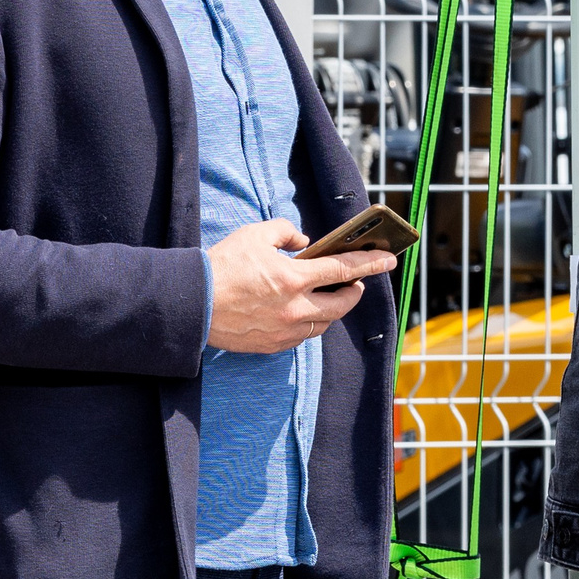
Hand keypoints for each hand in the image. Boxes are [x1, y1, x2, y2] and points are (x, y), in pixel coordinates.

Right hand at [204, 219, 393, 354]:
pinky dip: (308, 324)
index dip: (371, 263)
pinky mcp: (271, 345)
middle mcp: (294, 308)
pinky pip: (301, 337)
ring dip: (332, 310)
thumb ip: (286, 232)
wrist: (189, 303)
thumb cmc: (221, 266)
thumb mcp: (255, 236)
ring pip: (324, 324)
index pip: (345, 270)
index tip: (390, 259)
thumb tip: (304, 241)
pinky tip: (302, 313)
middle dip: (354, 292)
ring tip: (329, 297)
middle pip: (342, 304)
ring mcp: (284, 330)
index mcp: (294, 279)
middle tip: (355, 282)